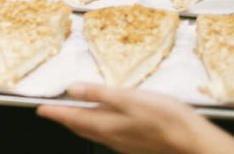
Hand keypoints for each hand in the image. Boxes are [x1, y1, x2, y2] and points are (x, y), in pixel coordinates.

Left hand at [37, 83, 233, 153]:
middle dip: (66, 119)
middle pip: (82, 127)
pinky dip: (100, 126)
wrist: (193, 144)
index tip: (40, 108)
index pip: (73, 118)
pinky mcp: (137, 145)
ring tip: (74, 115)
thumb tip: (72, 89)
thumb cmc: (165, 119)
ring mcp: (125, 143)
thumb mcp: (129, 98)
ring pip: (96, 132)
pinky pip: (110, 135)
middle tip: (52, 112)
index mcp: (107, 125)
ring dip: (82, 123)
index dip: (55, 112)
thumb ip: (99, 94)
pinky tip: (107, 121)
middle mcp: (112, 137)